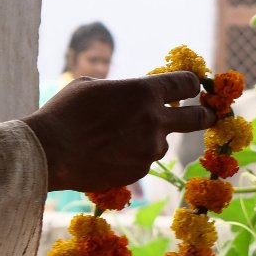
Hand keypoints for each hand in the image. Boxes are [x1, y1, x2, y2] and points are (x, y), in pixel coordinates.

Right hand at [23, 72, 215, 191]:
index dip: (190, 85)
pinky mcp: (140, 171)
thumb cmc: (64, 113)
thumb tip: (132, 96)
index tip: (189, 89)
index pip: (186, 84)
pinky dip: (130, 158)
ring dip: (147, 139)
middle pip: (198, 117)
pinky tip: (105, 155)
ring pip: (161, 142)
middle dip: (204, 115)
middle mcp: (155, 120)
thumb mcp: (93, 86)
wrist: (50, 152)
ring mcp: (150, 149)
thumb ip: (122, 90)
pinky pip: (142, 161)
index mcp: (144, 91)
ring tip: (113, 140)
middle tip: (205, 115)